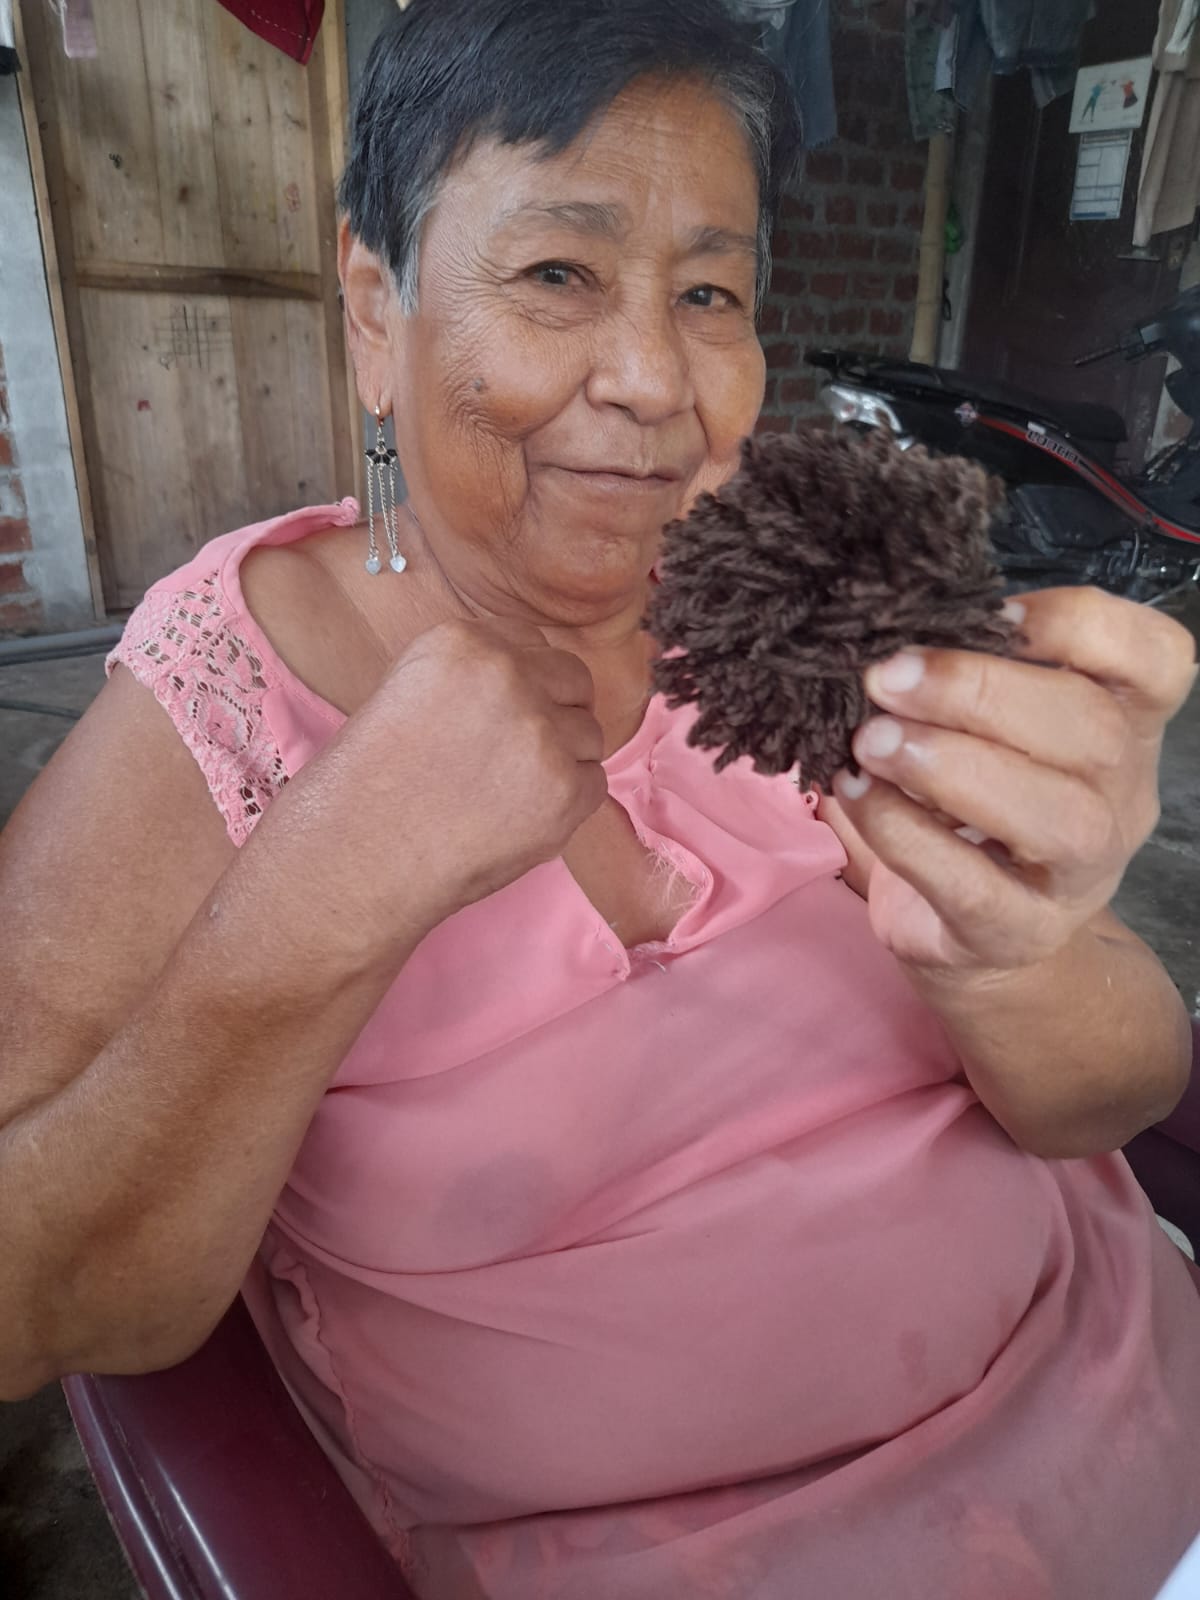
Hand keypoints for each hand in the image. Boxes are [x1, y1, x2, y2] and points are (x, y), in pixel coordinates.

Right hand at [278, 617, 606, 938]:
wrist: (356, 856)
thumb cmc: (370, 784)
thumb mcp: (409, 691)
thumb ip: (475, 677)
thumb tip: (538, 684)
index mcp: (463, 642)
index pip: (533, 645)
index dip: (525, 684)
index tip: (504, 717)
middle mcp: (507, 675)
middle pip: (575, 680)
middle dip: (557, 713)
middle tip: (519, 756)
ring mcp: (541, 733)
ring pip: (589, 735)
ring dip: (561, 762)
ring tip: (506, 794)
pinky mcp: (564, 791)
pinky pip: (594, 784)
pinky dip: (567, 805)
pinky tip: (517, 819)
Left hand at [828, 588, 1195, 974]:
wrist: (974, 934)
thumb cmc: (972, 803)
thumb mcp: (982, 730)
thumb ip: (962, 679)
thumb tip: (886, 629)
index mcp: (1125, 723)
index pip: (1158, 660)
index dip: (1081, 623)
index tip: (991, 609)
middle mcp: (1122, 796)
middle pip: (1094, 731)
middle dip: (981, 692)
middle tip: (887, 677)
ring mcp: (1081, 874)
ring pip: (1056, 817)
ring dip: (951, 766)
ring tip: (871, 741)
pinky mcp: (1019, 931)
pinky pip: (972, 884)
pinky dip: (904, 832)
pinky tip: (856, 792)